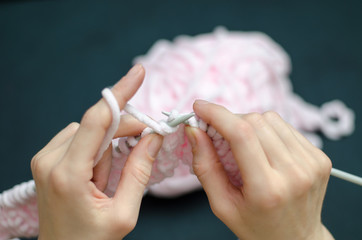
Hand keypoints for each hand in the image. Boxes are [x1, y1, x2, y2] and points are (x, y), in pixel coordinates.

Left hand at [31, 65, 162, 239]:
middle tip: (144, 145)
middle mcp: (49, 160)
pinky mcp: (47, 159)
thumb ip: (140, 170)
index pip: (98, 120)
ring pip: (90, 132)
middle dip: (123, 134)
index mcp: (67, 174)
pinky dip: (95, 151)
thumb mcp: (123, 212)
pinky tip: (94, 176)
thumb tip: (154, 137)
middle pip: (97, 124)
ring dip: (107, 150)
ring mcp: (44, 158)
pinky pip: (79, 138)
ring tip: (104, 183)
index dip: (121, 93)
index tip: (139, 73)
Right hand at [185, 100, 333, 239]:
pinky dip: (268, 130)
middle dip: (230, 120)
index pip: (242, 135)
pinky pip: (286, 127)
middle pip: (256, 122)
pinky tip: (263, 148)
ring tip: (244, 145)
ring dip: (250, 124)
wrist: (296, 239)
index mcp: (267, 189)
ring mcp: (311, 164)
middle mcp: (295, 173)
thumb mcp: (222, 204)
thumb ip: (205, 166)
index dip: (217, 114)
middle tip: (219, 133)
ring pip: (271, 119)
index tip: (199, 107)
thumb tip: (194, 130)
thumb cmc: (256, 225)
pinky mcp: (320, 157)